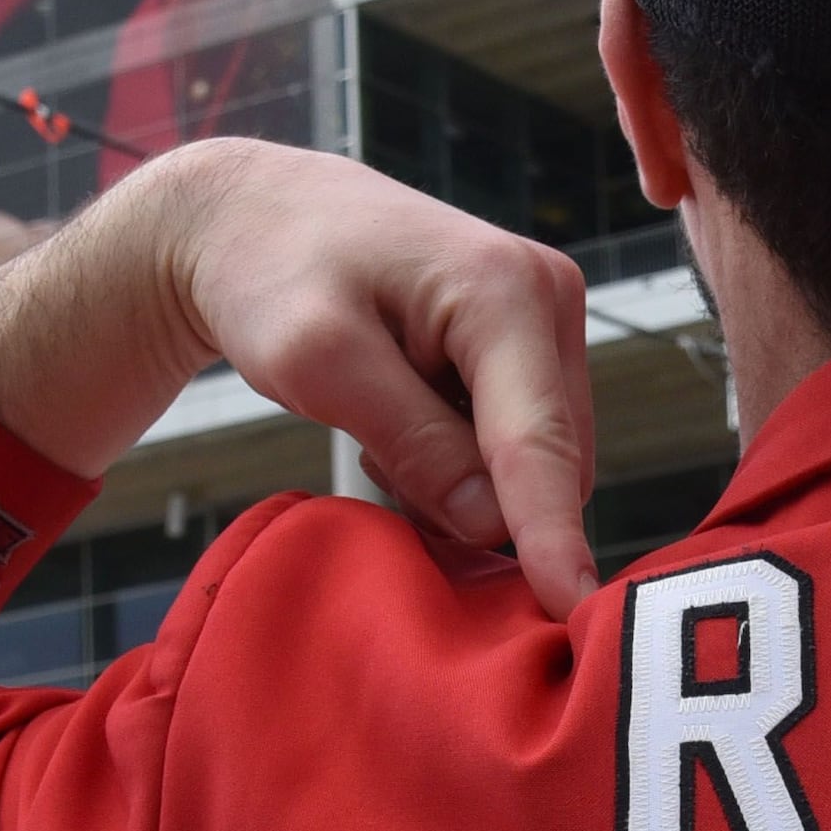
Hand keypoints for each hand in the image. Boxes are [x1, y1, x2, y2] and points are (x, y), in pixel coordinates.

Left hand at [0, 139, 599, 616]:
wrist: (256, 217)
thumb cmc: (273, 275)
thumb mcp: (319, 362)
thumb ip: (412, 441)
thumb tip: (494, 525)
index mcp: (506, 291)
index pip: (539, 443)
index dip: (553, 537)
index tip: (574, 613)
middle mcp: (551, 300)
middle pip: (549, 463)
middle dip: (476, 500)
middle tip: (374, 460)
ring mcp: (548, 322)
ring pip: (536, 463)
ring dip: (463, 481)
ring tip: (378, 427)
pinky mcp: (532, 348)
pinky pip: (518, 446)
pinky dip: (460, 462)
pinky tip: (398, 420)